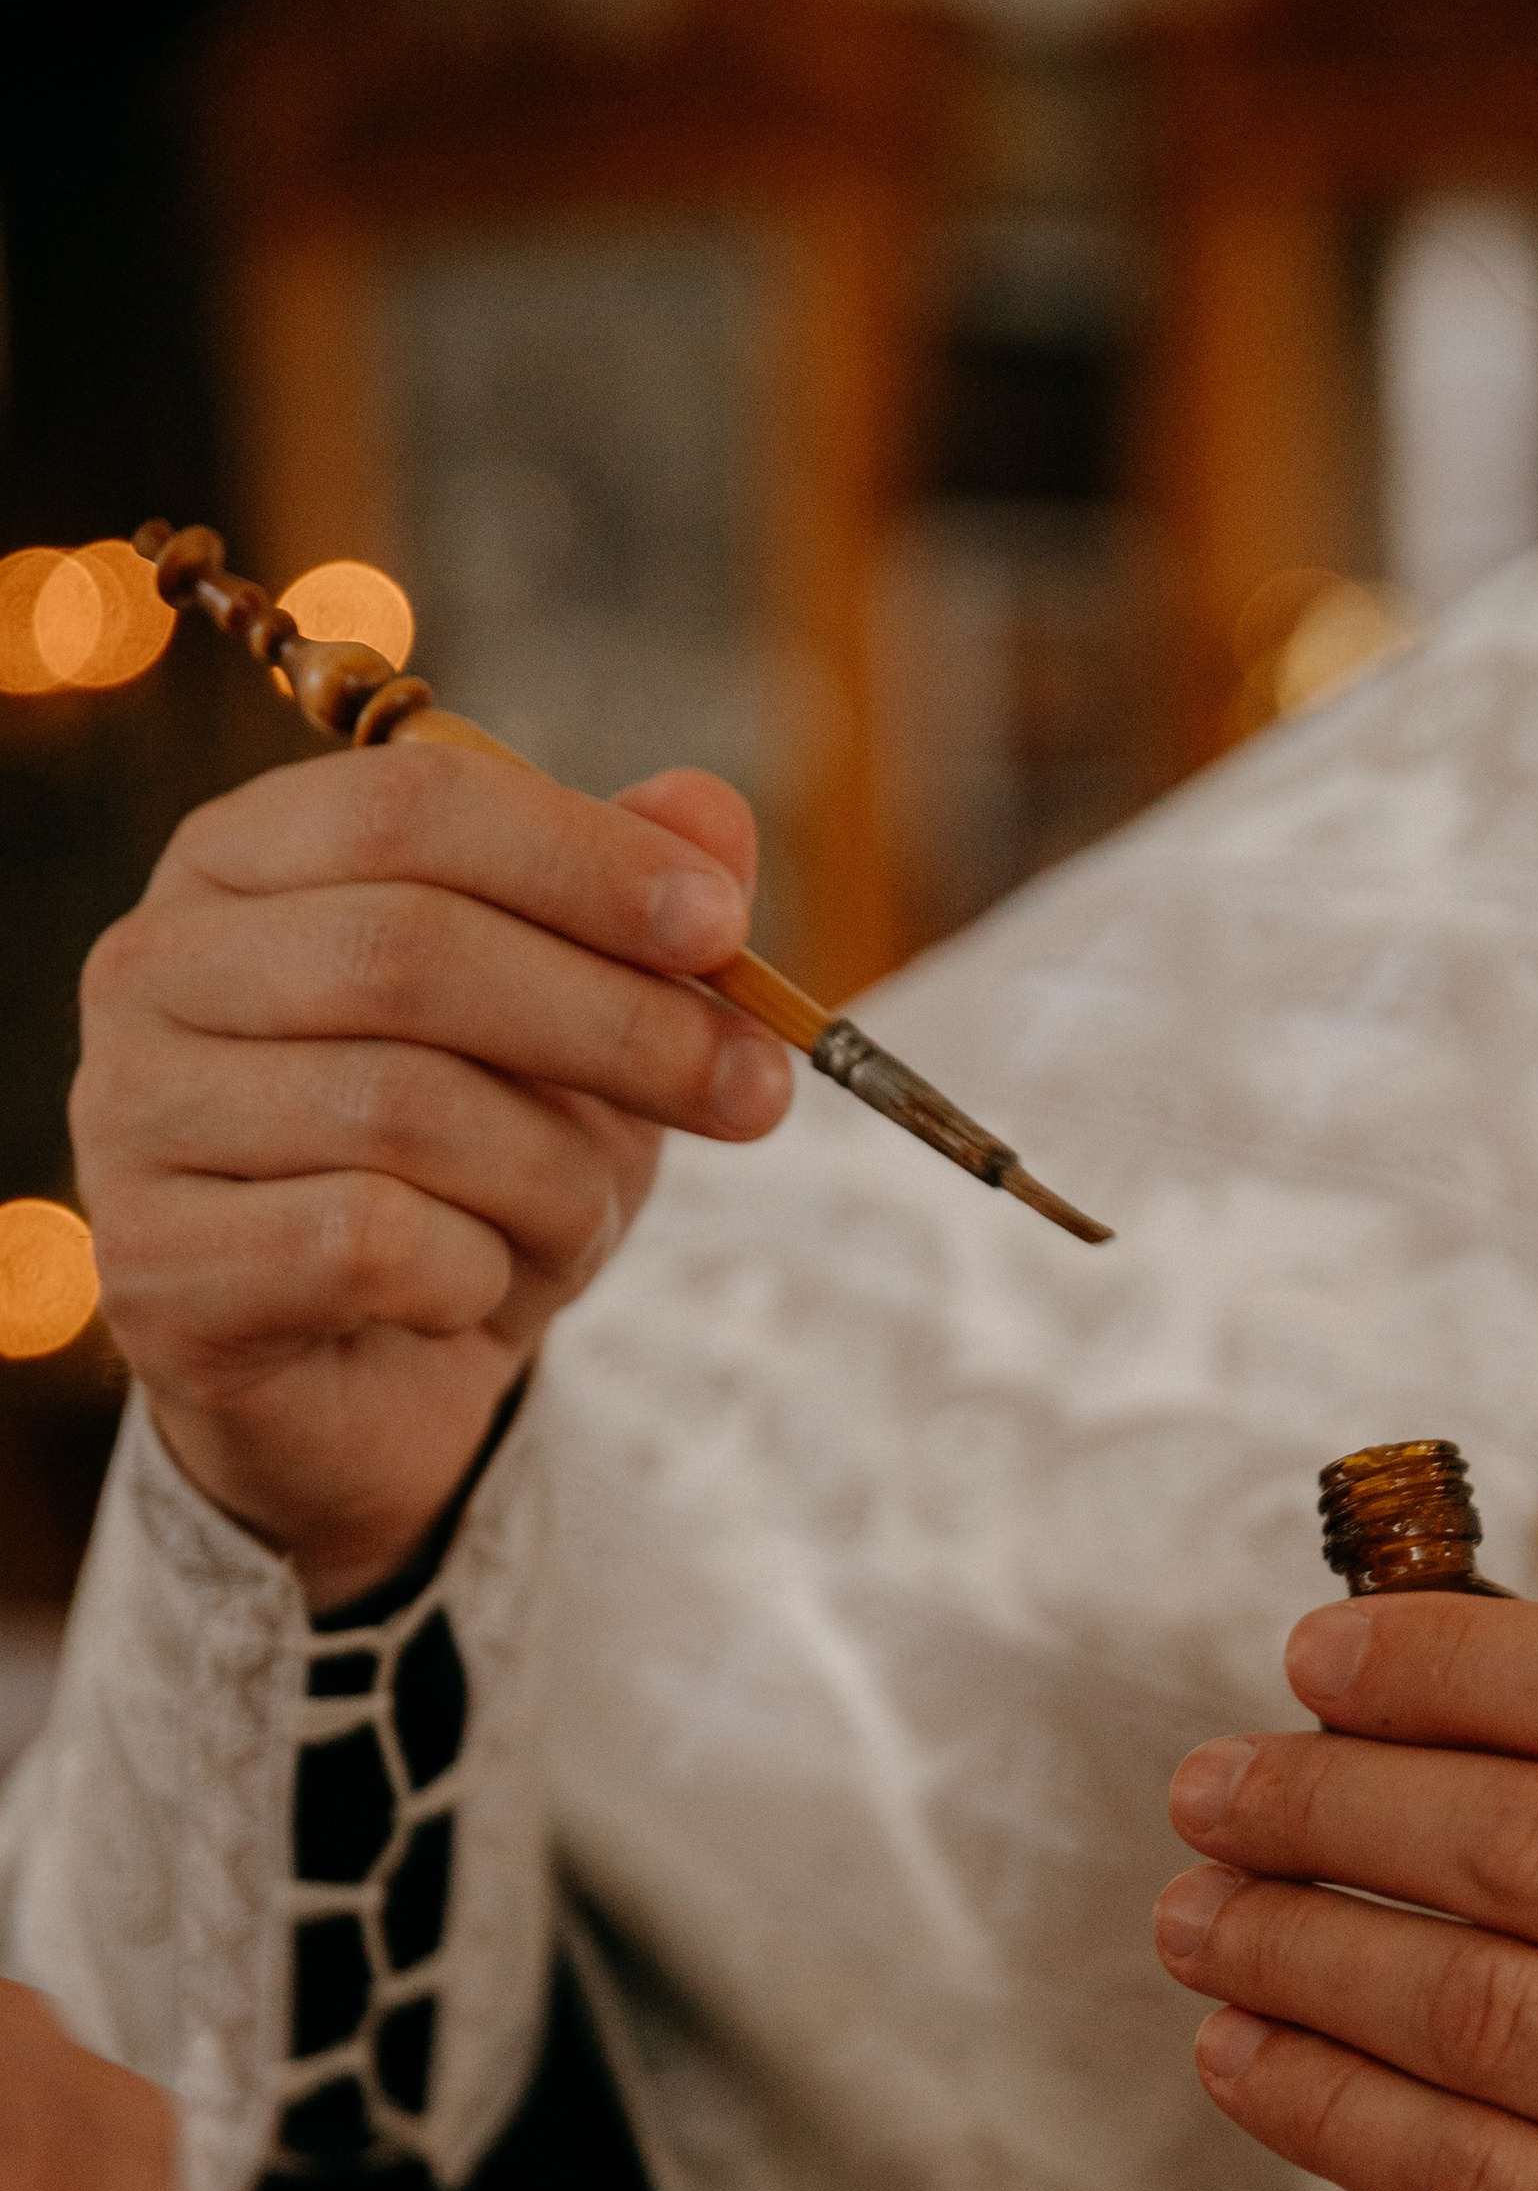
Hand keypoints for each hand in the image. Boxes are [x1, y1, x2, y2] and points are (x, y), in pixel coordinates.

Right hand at [73, 751, 793, 1609]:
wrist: (372, 1388)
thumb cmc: (468, 1180)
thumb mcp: (581, 1040)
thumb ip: (632, 912)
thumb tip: (709, 813)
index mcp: (247, 861)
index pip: (410, 802)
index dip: (584, 860)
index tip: (725, 929)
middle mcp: (156, 964)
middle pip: (409, 951)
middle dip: (616, 1024)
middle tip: (753, 1094)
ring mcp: (131, 1113)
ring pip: (400, 1107)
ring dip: (551, 1181)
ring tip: (577, 1222)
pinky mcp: (152, 1264)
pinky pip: (364, 1242)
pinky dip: (469, 1276)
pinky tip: (465, 1293)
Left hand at [1155, 1598, 1537, 2190]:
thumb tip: (1503, 1705)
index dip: (1456, 1663)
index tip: (1325, 1657)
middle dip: (1331, 1802)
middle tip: (1218, 1782)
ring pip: (1481, 2021)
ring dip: (1297, 1950)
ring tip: (1198, 1909)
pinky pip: (1479, 2190)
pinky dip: (1330, 2111)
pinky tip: (1248, 2057)